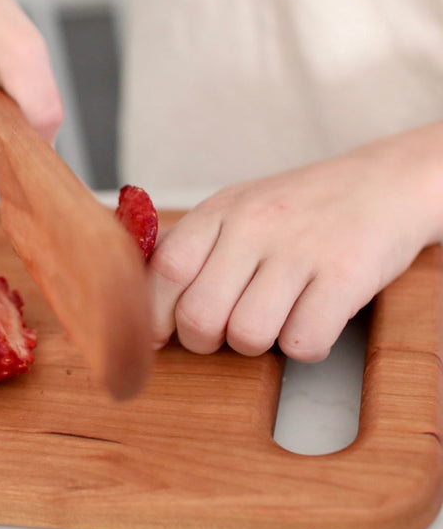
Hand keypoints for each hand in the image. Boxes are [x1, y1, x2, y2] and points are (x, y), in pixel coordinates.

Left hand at [148, 128, 441, 361]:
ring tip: (275, 318)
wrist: (386, 182)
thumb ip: (191, 247)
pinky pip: (302, 343)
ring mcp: (300, 250)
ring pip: (248, 336)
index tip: (159, 336)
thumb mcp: (236, 209)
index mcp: (220, 211)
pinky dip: (304, 346)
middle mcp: (255, 226)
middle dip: (205, 340)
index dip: (153, 314)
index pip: (165, 271)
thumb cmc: (299, 207)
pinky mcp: (346, 276)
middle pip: (199, 316)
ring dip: (257, 344)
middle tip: (226, 329)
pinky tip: (311, 320)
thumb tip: (142, 298)